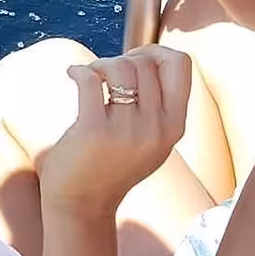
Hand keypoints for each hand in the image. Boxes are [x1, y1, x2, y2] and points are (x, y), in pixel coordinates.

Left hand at [36, 45, 191, 215]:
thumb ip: (158, 105)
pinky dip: (79, 71)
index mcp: (174, 126)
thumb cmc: (112, 164)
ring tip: (89, 78)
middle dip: (121, 58)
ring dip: (100, 65)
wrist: (83, 204)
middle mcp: (157, 128)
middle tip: (104, 74)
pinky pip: (91, 80)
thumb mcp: (151, 140)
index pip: (182, 64)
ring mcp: (127, 131)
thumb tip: (149, 56)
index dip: (156, 52)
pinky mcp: (95, 131)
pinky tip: (72, 75)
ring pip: (121, 67)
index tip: (135, 60)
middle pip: (146, 62)